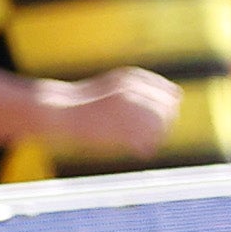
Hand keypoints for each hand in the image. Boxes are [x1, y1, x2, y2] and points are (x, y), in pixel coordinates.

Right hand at [24, 67, 184, 165]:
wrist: (58, 109)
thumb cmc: (86, 101)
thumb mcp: (116, 86)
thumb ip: (140, 92)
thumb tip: (172, 100)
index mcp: (134, 79)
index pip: (173, 94)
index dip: (171, 109)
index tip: (166, 119)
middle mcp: (133, 91)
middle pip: (169, 111)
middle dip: (167, 124)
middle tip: (159, 136)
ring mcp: (125, 109)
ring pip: (159, 126)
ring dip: (158, 137)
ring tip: (149, 145)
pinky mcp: (116, 126)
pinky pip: (142, 140)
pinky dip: (146, 148)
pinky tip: (142, 152)